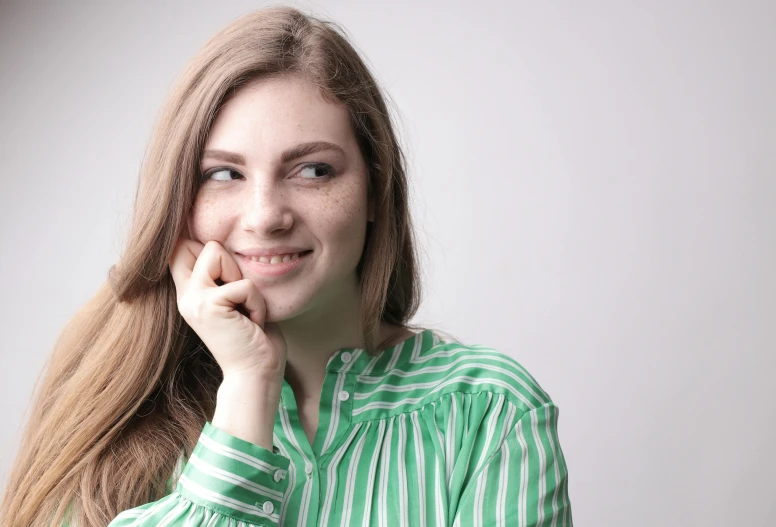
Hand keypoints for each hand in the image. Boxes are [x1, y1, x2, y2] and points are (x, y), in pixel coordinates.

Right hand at [168, 233, 286, 379]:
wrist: (256, 374)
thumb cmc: (255, 337)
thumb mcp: (237, 299)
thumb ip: (226, 276)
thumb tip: (222, 244)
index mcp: (190, 292)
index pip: (182, 246)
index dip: (210, 248)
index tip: (230, 276)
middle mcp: (186, 294)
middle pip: (204, 243)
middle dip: (232, 263)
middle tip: (240, 299)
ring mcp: (193, 299)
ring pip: (217, 252)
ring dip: (245, 283)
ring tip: (245, 310)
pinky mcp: (209, 306)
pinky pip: (244, 284)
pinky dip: (257, 303)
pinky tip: (252, 323)